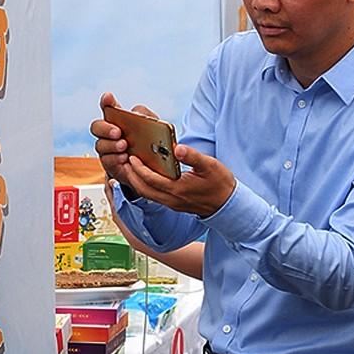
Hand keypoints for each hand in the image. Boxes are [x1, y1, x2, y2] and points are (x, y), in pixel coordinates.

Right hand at [90, 92, 147, 189]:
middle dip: (105, 128)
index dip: (106, 101)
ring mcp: (107, 149)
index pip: (108, 106)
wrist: (152, 167)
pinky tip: (124, 157)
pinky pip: (106, 160)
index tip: (108, 97)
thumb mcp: (153, 126)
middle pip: (96, 126)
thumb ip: (145, 115)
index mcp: (118, 119)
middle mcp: (109, 133)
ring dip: (111, 145)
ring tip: (124, 145)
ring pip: (99, 145)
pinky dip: (115, 158)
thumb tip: (136, 113)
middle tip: (118, 132)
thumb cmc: (151, 142)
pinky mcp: (110, 163)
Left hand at [116, 138, 239, 218]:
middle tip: (125, 161)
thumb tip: (177, 147)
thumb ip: (192, 156)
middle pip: (143, 190)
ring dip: (136, 182)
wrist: (228, 205)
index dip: (138, 168)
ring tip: (131, 168)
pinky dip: (145, 186)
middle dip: (131, 176)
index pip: (150, 180)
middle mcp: (171, 199)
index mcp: (178, 189)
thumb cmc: (220, 184)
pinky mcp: (174, 204)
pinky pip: (154, 196)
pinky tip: (145, 176)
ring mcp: (172, 204)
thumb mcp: (210, 166)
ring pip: (147, 195)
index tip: (131, 156)